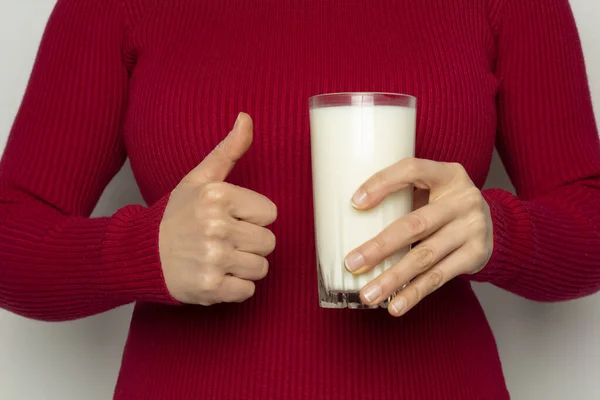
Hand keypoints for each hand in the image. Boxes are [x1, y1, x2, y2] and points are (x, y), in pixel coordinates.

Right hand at [159, 113, 276, 304]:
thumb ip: (228, 150)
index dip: (252, 217)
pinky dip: (235, 288)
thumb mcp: (199, 179)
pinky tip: (216, 275)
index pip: (270, 213)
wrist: (141, 254)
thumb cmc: (175, 216)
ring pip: (261, 267)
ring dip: (244, 266)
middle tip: (224, 241)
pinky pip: (247, 291)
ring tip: (220, 258)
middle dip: (250, 243)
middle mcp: (216, 226)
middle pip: (268, 242)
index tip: (230, 218)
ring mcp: (213, 259)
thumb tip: (246, 117)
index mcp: (217, 196)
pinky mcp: (210, 288)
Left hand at [344, 158, 492, 316]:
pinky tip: (395, 305)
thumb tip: (350, 219)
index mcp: (448, 174)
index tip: (355, 203)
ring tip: (367, 294)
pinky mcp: (475, 255)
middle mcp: (463, 199)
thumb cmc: (444, 205)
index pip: (412, 170)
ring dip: (392, 278)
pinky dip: (413, 293)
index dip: (383, 183)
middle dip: (380, 247)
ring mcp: (472, 228)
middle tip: (352, 263)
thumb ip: (403, 196)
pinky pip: (438, 277)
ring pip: (424, 257)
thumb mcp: (432, 188)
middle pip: (415, 225)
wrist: (493, 225)